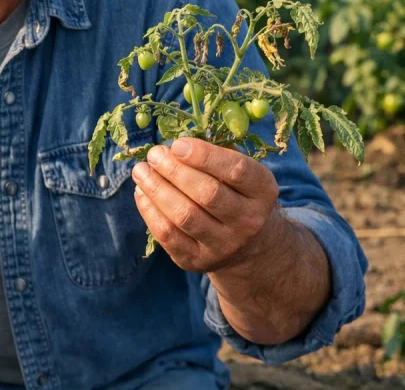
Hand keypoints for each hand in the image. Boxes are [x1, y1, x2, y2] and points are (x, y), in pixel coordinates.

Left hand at [132, 137, 279, 273]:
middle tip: (154, 154)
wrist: (247, 246)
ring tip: (141, 171)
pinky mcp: (197, 260)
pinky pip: (168, 235)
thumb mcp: (239, 172)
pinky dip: (150, 211)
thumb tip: (175, 143)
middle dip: (174, 170)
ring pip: (185, 216)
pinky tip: (142, 192)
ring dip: (157, 189)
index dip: (204, 155)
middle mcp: (248, 221)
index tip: (177, 144)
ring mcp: (223, 245)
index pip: (236, 171)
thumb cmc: (236, 194)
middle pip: (208, 194)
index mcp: (263, 191)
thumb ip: (215, 153)